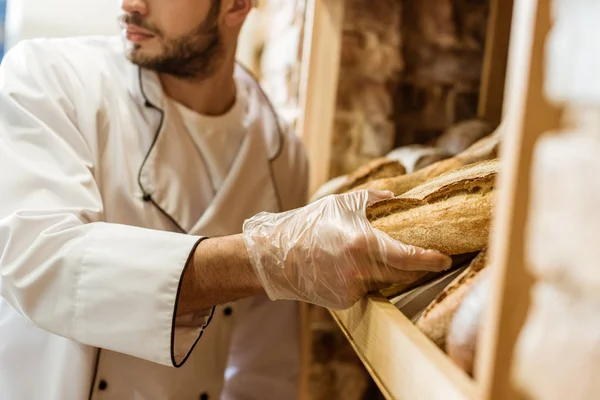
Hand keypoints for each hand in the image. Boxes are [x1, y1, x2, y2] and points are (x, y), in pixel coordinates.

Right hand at [242, 190, 451, 309]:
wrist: (277, 255)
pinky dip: (368, 280)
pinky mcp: (344, 301)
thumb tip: (395, 197)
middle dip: (416, 267)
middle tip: (426, 258)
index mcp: (363, 244)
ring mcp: (352, 289)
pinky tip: (353, 268)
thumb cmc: (309, 225)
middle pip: (403, 274)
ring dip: (388, 271)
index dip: (431, 260)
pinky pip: (366, 291)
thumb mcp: (340, 203)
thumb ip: (372, 198)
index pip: (408, 258)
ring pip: (384, 283)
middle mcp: (360, 271)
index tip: (446, 260)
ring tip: (377, 256)